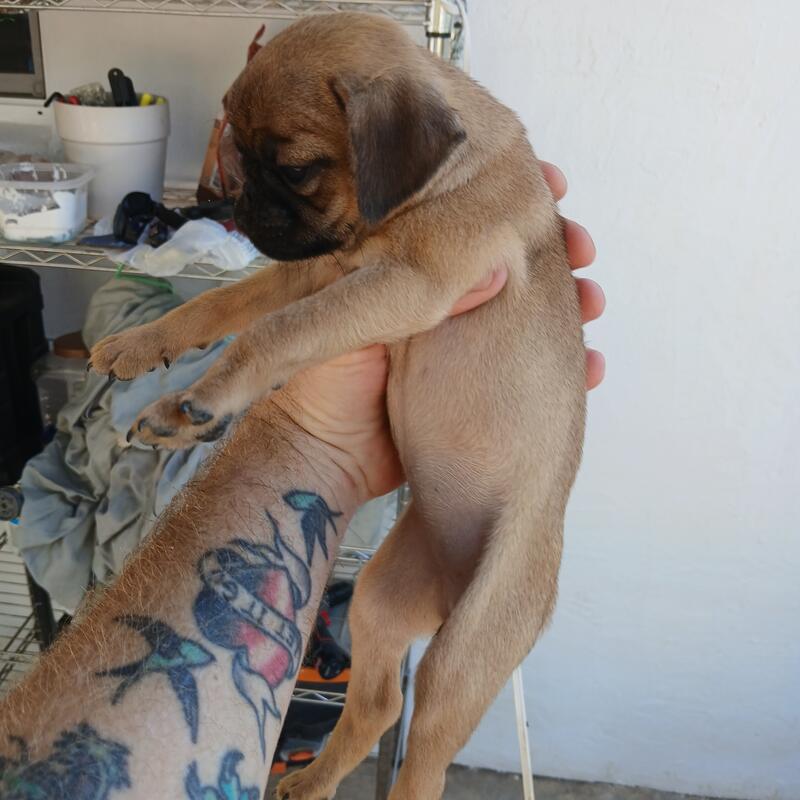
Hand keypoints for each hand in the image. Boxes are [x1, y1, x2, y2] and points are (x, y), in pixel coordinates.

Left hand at [271, 161, 603, 499]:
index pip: (466, 220)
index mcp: (409, 270)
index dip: (510, 201)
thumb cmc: (321, 381)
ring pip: (531, 311)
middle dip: (555, 249)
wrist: (323, 457)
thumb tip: (494, 265)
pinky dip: (566, 365)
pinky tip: (590, 367)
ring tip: (593, 302)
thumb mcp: (358, 314)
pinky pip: (532, 366)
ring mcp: (465, 341)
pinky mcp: (478, 383)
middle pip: (511, 260)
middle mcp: (443, 298)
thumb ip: (419, 289)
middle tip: (583, 247)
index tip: (551, 185)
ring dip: (570, 304)